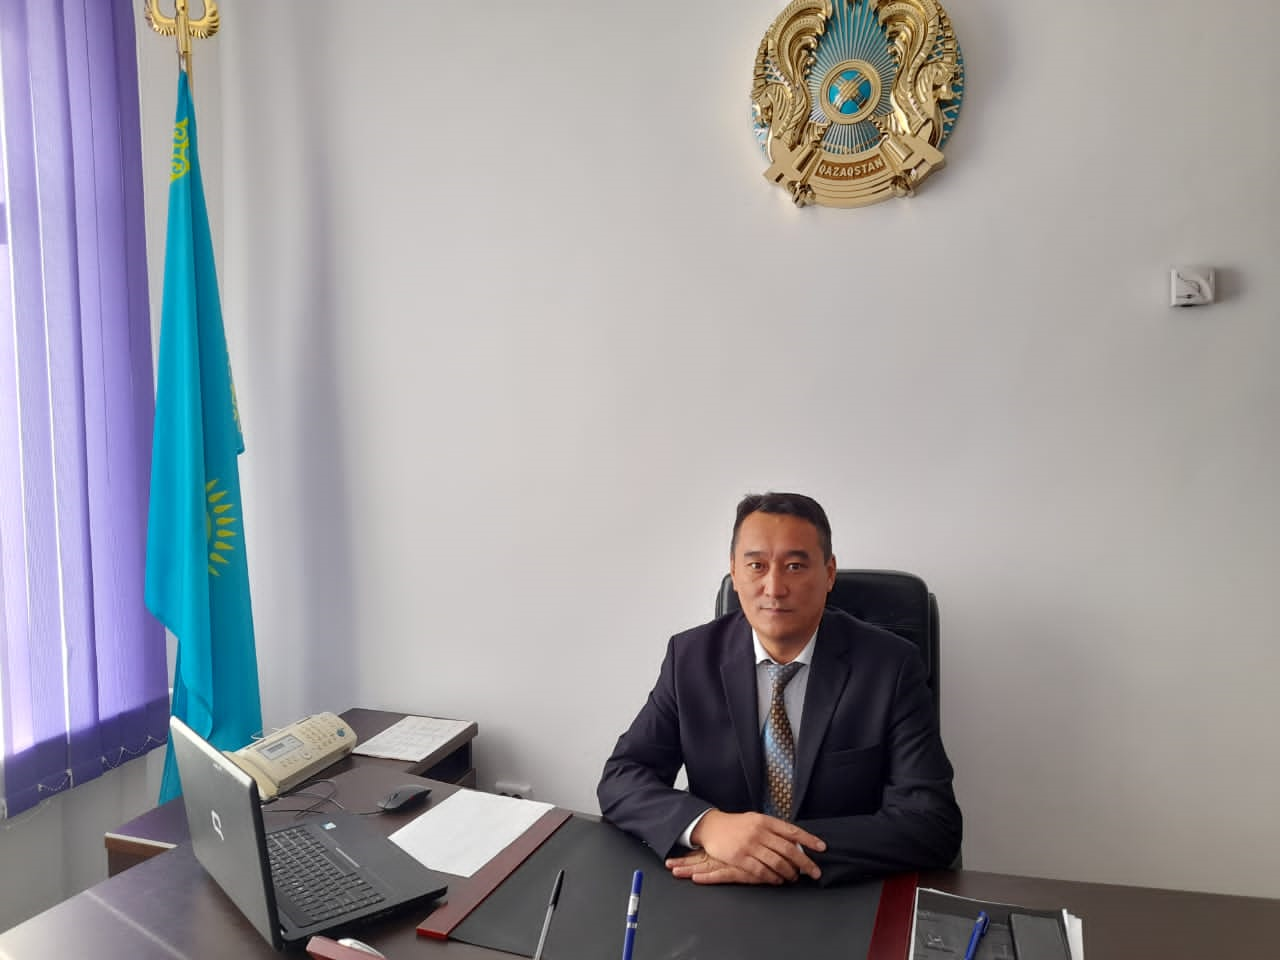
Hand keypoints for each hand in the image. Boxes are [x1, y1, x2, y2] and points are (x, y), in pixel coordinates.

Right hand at [672, 810, 824, 883]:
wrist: (711, 826)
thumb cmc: (736, 824)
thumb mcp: (756, 819)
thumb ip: (773, 829)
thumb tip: (794, 842)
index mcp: (765, 821)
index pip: (792, 831)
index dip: (809, 840)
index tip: (822, 848)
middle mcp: (759, 832)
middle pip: (788, 849)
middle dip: (804, 862)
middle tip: (814, 871)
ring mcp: (749, 845)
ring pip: (777, 862)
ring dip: (789, 872)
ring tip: (794, 877)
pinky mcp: (740, 858)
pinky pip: (761, 871)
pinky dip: (773, 878)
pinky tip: (778, 880)